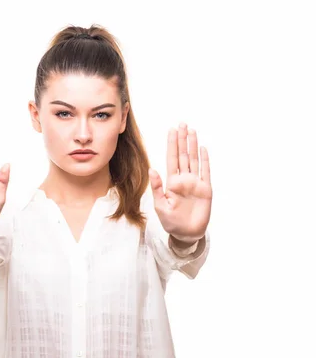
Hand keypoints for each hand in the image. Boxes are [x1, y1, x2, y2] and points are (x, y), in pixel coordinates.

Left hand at [149, 123, 211, 242]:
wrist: (186, 233)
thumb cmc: (171, 221)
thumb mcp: (160, 205)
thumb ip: (156, 188)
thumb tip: (152, 170)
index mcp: (171, 182)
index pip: (171, 159)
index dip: (172, 144)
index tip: (171, 131)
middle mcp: (184, 179)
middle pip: (183, 155)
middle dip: (182, 140)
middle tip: (182, 124)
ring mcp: (195, 183)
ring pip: (194, 160)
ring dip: (193, 145)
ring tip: (191, 131)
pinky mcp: (206, 190)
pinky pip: (206, 172)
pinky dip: (204, 160)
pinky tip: (202, 148)